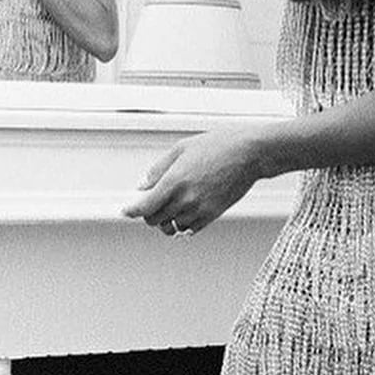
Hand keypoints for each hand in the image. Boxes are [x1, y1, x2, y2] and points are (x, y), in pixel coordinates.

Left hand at [121, 127, 264, 235]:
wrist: (249, 154)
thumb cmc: (218, 145)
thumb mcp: (181, 149)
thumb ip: (159, 169)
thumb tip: (143, 185)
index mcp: (175, 180)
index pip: (145, 207)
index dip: (132, 212)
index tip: (126, 211)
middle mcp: (186, 198)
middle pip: (156, 220)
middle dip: (148, 214)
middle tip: (149, 205)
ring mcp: (200, 209)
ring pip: (172, 227)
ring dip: (166, 221)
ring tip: (167, 209)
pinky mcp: (213, 215)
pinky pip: (190, 229)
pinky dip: (182, 225)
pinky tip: (182, 214)